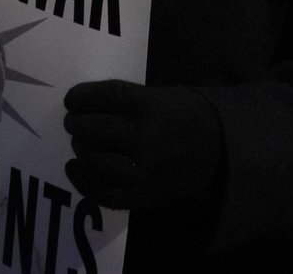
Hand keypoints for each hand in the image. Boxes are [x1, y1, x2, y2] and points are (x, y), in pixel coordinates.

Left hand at [63, 79, 223, 211]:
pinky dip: (82, 181)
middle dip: (76, 124)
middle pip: (94, 129)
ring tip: (80, 144)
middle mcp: (148, 138)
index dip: (80, 97)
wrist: (221, 152)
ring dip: (80, 150)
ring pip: (95, 161)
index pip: (103, 97)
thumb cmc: (184, 116)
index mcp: (151, 107)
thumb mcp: (161, 95)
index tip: (71, 100)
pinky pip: (105, 193)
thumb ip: (124, 99)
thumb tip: (79, 105)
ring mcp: (146, 171)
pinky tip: (74, 168)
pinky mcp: (145, 197)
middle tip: (73, 123)